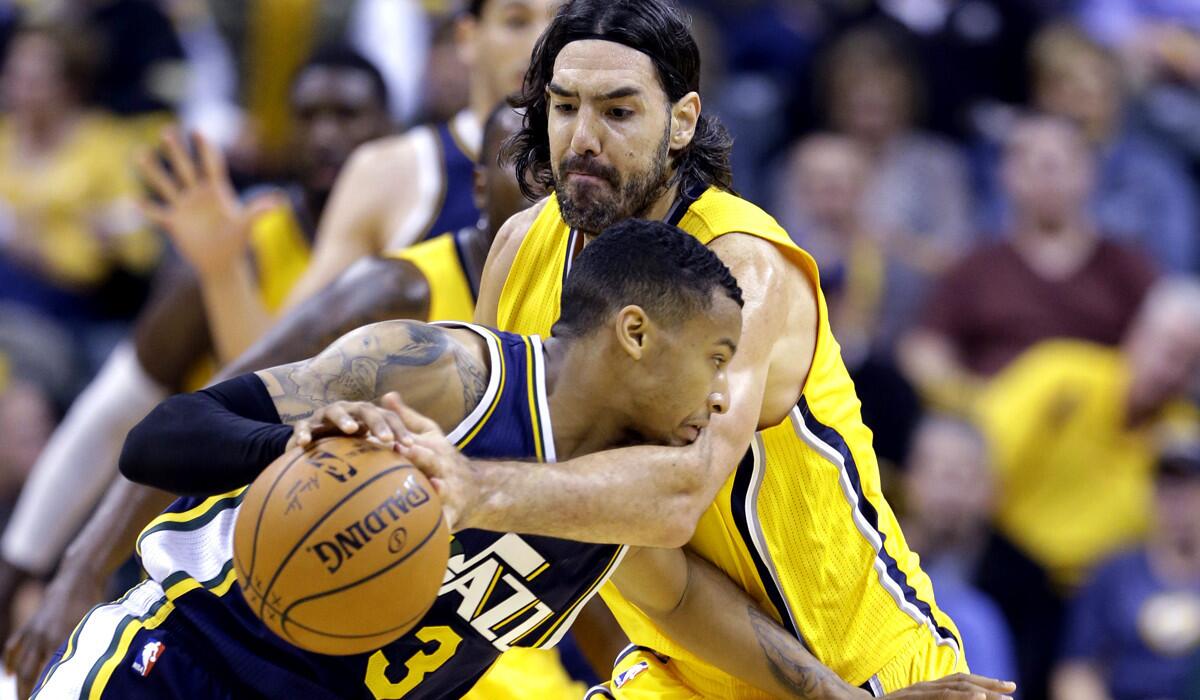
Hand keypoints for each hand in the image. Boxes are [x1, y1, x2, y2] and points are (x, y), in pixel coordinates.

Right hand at [4, 564, 104, 698]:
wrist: (76, 579)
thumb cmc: (93, 603)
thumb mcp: (97, 625)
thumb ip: (93, 646)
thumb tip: (101, 667)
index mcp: (63, 639)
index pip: (50, 673)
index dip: (48, 688)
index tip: (47, 698)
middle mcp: (44, 638)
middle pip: (29, 673)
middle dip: (27, 691)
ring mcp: (33, 632)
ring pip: (20, 663)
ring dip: (19, 681)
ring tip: (22, 696)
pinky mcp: (29, 626)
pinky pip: (14, 647)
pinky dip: (11, 661)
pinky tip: (11, 674)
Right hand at [137, 128, 280, 278]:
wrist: (222, 263)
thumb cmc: (236, 242)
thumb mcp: (246, 226)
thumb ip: (257, 212)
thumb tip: (278, 203)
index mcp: (217, 191)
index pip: (211, 164)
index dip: (205, 148)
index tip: (198, 130)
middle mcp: (198, 195)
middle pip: (185, 168)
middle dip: (176, 151)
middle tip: (166, 131)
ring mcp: (184, 207)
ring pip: (166, 185)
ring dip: (153, 170)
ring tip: (139, 152)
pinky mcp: (174, 222)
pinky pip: (156, 213)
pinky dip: (146, 208)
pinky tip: (133, 199)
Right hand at [289, 392, 411, 450]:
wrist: (310, 445)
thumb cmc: (345, 451)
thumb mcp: (366, 452)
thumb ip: (386, 457)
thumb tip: (413, 469)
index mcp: (367, 417)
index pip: (388, 418)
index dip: (400, 429)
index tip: (410, 445)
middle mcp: (348, 411)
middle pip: (366, 410)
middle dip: (377, 423)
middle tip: (386, 439)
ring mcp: (325, 417)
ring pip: (335, 411)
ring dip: (344, 419)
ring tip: (351, 430)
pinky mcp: (304, 426)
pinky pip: (302, 427)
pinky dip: (303, 434)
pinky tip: (304, 444)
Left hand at [388, 395, 479, 530]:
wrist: (481, 490)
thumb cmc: (445, 460)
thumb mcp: (432, 436)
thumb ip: (408, 418)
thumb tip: (387, 395)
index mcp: (434, 450)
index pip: (417, 441)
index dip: (404, 438)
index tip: (385, 436)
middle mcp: (442, 469)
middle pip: (430, 461)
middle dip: (418, 456)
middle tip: (401, 451)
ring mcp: (449, 491)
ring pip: (440, 491)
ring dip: (434, 490)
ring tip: (428, 487)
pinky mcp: (452, 515)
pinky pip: (444, 523)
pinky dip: (440, 528)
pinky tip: (430, 533)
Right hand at [882, 673, 1015, 699]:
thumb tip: (952, 698)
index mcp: (924, 689)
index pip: (957, 681)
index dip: (982, 681)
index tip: (1005, 687)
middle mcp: (922, 687)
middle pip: (960, 681)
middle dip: (988, 684)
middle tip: (1012, 689)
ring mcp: (917, 693)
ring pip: (953, 688)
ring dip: (980, 691)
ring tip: (1000, 696)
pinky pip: (941, 697)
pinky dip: (961, 696)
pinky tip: (978, 697)